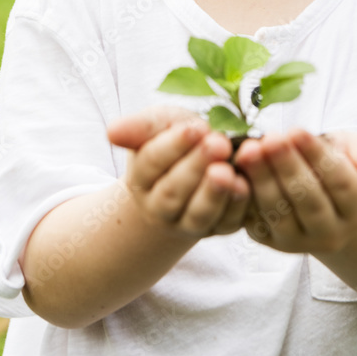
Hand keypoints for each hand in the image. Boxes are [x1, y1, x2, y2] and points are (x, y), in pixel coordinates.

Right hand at [107, 106, 250, 238]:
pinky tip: (245, 186)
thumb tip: (111, 132)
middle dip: (196, 167)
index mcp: (141, 177)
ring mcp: (189, 222)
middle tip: (217, 143)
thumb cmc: (175, 140)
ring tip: (228, 171)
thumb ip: (139, 127)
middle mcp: (161, 207)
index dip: (173, 146)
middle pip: (173, 191)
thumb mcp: (159, 125)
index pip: (152, 162)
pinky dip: (236, 207)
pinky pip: (226, 224)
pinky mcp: (219, 229)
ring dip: (214, 193)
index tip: (194, 128)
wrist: (194, 167)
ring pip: (198, 214)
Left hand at [234, 128, 356, 253]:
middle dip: (286, 167)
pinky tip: (232, 171)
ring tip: (248, 149)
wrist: (322, 200)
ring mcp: (298, 242)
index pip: (339, 182)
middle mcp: (330, 233)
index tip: (296, 130)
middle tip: (267, 138)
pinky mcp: (269, 241)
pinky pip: (255, 221)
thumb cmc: (340, 166)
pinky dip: (242, 197)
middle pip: (307, 199)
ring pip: (279, 212)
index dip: (317, 157)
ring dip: (261, 180)